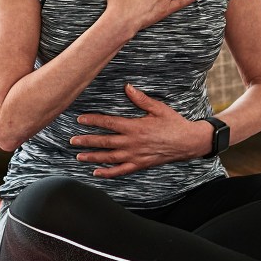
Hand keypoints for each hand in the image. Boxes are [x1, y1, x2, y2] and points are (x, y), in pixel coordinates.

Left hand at [72, 84, 210, 176]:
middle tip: (72, 140)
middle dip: (87, 141)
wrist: (188, 142)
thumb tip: (127, 87)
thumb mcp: (158, 108)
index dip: (93, 121)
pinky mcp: (140, 165)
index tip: (80, 120)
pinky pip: (121, 171)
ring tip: (79, 156)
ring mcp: (135, 156)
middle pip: (104, 142)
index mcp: (135, 127)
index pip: (109, 123)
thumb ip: (141, 99)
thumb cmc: (173, 124)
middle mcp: (132, 143)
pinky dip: (108, 173)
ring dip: (92, 157)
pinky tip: (97, 173)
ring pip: (109, 158)